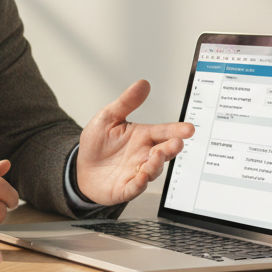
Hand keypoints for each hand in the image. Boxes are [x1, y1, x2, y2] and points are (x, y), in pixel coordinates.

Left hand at [76, 80, 194, 205]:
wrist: (82, 167)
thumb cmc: (98, 144)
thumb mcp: (108, 117)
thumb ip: (126, 102)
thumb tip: (143, 84)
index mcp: (142, 137)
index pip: (163, 132)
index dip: (176, 130)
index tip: (189, 129)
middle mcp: (143, 155)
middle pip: (164, 152)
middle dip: (172, 148)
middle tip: (177, 143)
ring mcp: (136, 172)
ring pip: (153, 170)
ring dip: (156, 164)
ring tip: (156, 155)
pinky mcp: (126, 188)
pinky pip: (135, 187)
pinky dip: (140, 184)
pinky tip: (142, 177)